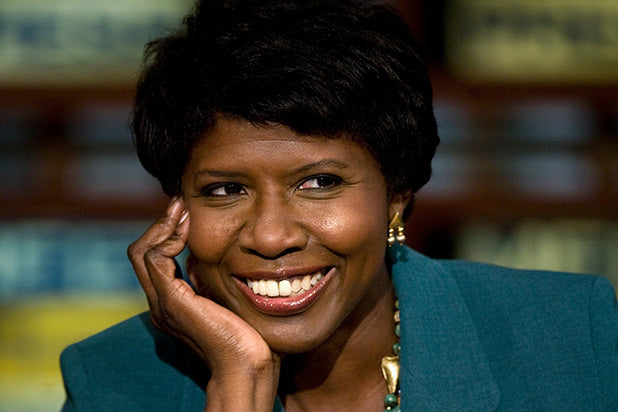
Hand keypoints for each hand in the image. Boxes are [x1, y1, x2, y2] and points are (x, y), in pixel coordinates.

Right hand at [127, 197, 280, 411]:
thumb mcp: (222, 297)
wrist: (247, 362)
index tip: (186, 213)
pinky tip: (188, 233)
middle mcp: (160, 303)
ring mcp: (164, 303)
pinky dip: (169, 240)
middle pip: (140, 252)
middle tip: (180, 204)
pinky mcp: (172, 301)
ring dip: (163, 227)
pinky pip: (156, 259)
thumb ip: (206, 279)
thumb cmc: (245, 334)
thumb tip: (199, 258)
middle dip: (161, 224)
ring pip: (142, 252)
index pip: (153, 258)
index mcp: (172, 302)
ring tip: (183, 211)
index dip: (166, 233)